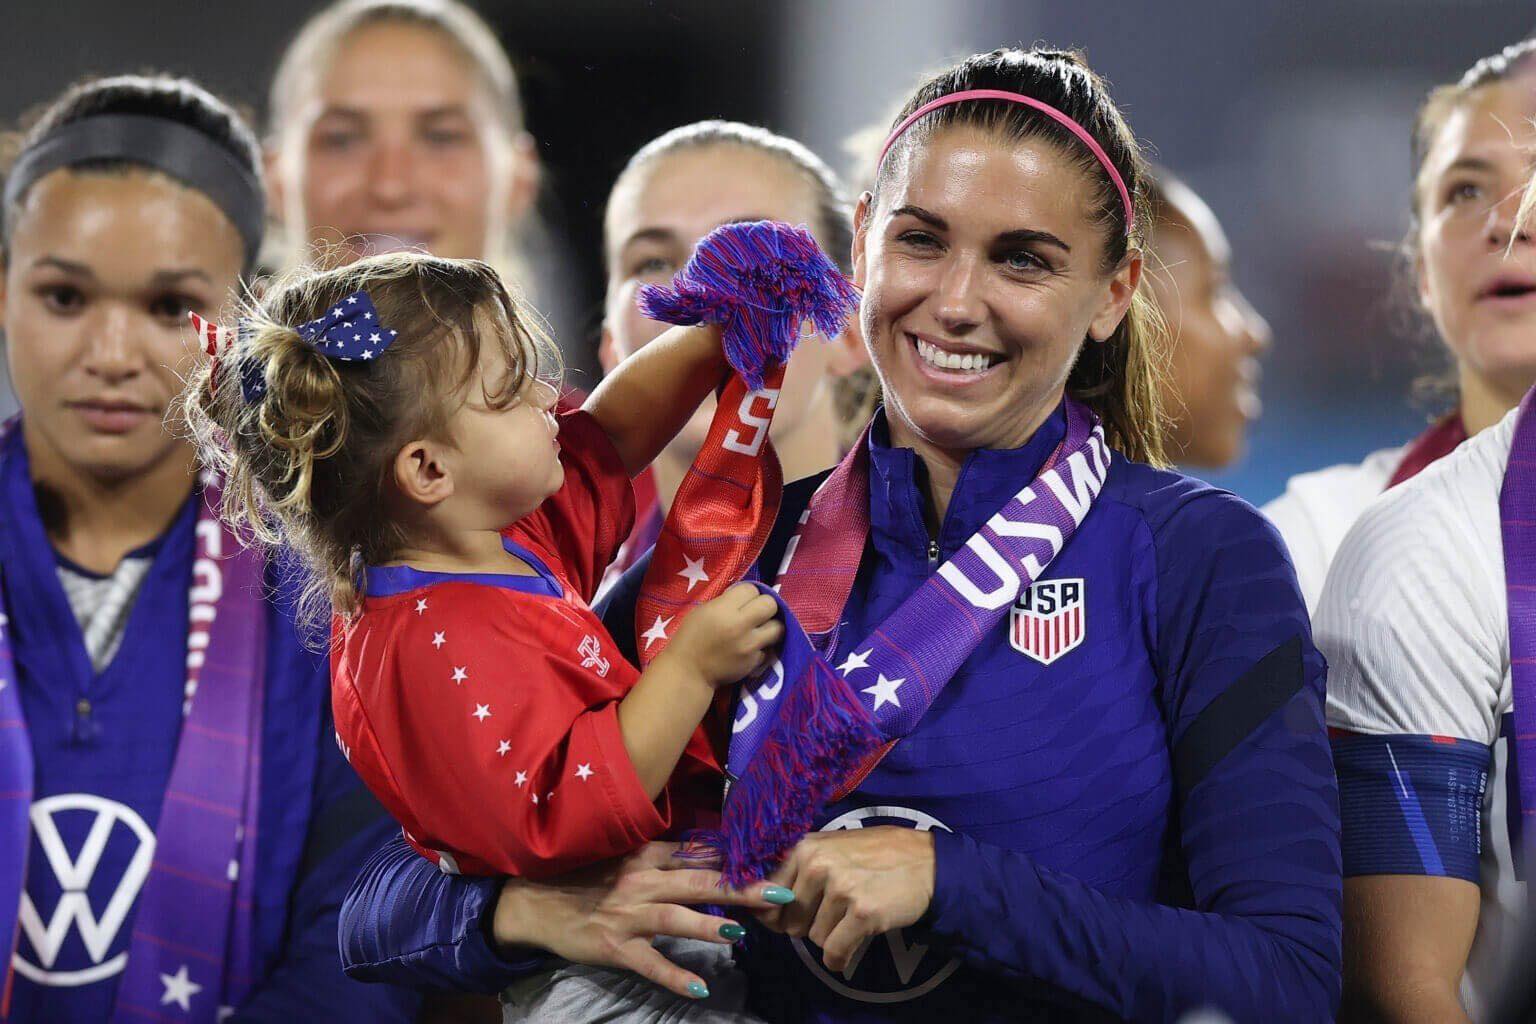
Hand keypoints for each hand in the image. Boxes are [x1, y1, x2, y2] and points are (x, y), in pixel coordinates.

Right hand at [492, 841, 791, 998]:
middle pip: (699, 882)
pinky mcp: (615, 947)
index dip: (738, 860)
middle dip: (741, 887)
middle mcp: (642, 881)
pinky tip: (699, 989)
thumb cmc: (588, 877)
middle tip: (779, 891)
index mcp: (648, 856)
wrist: (534, 900)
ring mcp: (628, 915)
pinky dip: (674, 976)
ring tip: (740, 933)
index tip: (774, 862)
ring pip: (675, 919)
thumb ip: (667, 857)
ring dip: (709, 925)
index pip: (701, 856)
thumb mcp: (627, 858)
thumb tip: (714, 853)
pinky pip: (649, 964)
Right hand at [663, 582, 782, 686]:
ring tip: (760, 629)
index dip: (748, 593)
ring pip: (778, 627)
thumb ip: (725, 602)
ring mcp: (750, 645)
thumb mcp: (702, 611)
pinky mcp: (754, 662)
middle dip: (764, 606)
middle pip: (770, 604)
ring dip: (770, 626)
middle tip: (756, 613)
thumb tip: (746, 597)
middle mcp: (740, 625)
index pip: (752, 589)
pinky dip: (762, 647)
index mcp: (723, 609)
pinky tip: (751, 648)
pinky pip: (769, 648)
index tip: (742, 601)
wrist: (688, 672)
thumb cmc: (690, 638)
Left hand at [753, 827, 935, 973]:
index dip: (776, 911)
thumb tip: (757, 907)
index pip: (767, 893)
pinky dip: (841, 957)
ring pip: (814, 938)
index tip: (791, 914)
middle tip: (836, 910)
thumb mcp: (831, 850)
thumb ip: (796, 872)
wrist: (928, 863)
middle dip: (809, 924)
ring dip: (832, 936)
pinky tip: (853, 944)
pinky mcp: (862, 913)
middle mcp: (818, 865)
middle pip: (790, 920)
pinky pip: (835, 952)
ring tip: (853, 915)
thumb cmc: (876, 856)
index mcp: (805, 847)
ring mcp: (840, 889)